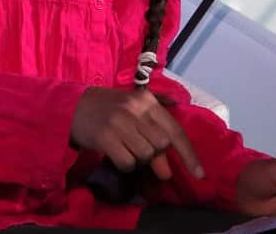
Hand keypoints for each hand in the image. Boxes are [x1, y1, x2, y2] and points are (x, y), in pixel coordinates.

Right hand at [69, 86, 203, 180]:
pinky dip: (124, 163)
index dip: (189, 154)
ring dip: (137, 158)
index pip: (175, 131)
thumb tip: (167, 172)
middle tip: (138, 147)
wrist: (75, 106)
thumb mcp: (136, 118)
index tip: (200, 174)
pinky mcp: (105, 137)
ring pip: (145, 155)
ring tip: (124, 146)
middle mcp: (136, 109)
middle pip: (161, 146)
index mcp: (148, 101)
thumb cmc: (111, 111)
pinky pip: (127, 162)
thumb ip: (155, 139)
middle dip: (154, 154)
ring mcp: (120, 122)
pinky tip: (115, 152)